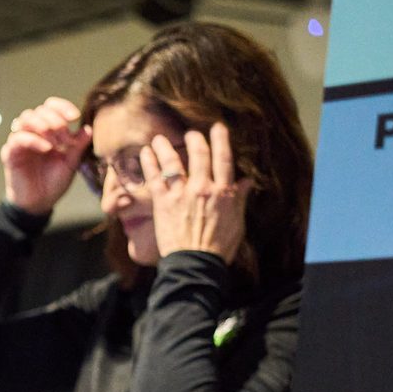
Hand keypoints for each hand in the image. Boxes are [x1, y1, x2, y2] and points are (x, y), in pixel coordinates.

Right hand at [0, 96, 89, 215]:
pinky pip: (18, 138)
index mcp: (47, 131)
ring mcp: (20, 141)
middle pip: (39, 110)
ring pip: (26, 118)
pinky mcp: (10, 153)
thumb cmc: (53, 183)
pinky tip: (47, 149)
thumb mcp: (70, 163)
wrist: (38, 204)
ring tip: (55, 143)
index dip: (62, 107)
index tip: (75, 117)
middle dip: (55, 121)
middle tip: (65, 138)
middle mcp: (32, 132)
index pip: (50, 106)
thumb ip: (78, 146)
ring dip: (43, 126)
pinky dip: (34, 140)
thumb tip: (88, 128)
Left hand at [141, 122, 249, 262]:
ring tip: (159, 138)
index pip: (224, 159)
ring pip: (174, 162)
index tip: (217, 128)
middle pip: (200, 155)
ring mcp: (182, 194)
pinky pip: (155, 177)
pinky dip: (149, 163)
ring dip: (166, 147)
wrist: (195, 263)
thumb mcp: (237, 223)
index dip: (221, 140)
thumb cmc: (218, 248)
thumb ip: (239, 200)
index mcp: (224, 192)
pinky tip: (145, 152)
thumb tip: (246, 182)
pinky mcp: (163, 202)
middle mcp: (203, 188)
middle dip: (195, 139)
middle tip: (190, 133)